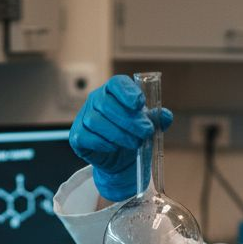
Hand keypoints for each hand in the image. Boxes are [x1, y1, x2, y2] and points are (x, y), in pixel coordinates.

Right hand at [69, 75, 174, 200]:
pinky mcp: (77, 136)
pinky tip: (116, 147)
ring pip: (96, 121)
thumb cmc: (132, 135)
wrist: (120, 159)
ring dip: (118, 134)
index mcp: (113, 91)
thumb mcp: (148, 125)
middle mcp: (95, 100)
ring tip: (134, 143)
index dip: (127, 92)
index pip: (116, 83)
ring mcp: (83, 117)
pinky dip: (104, 143)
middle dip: (129, 119)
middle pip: (106, 104)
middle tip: (146, 131)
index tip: (139, 104)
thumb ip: (157, 119)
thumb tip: (165, 115)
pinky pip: (87, 136)